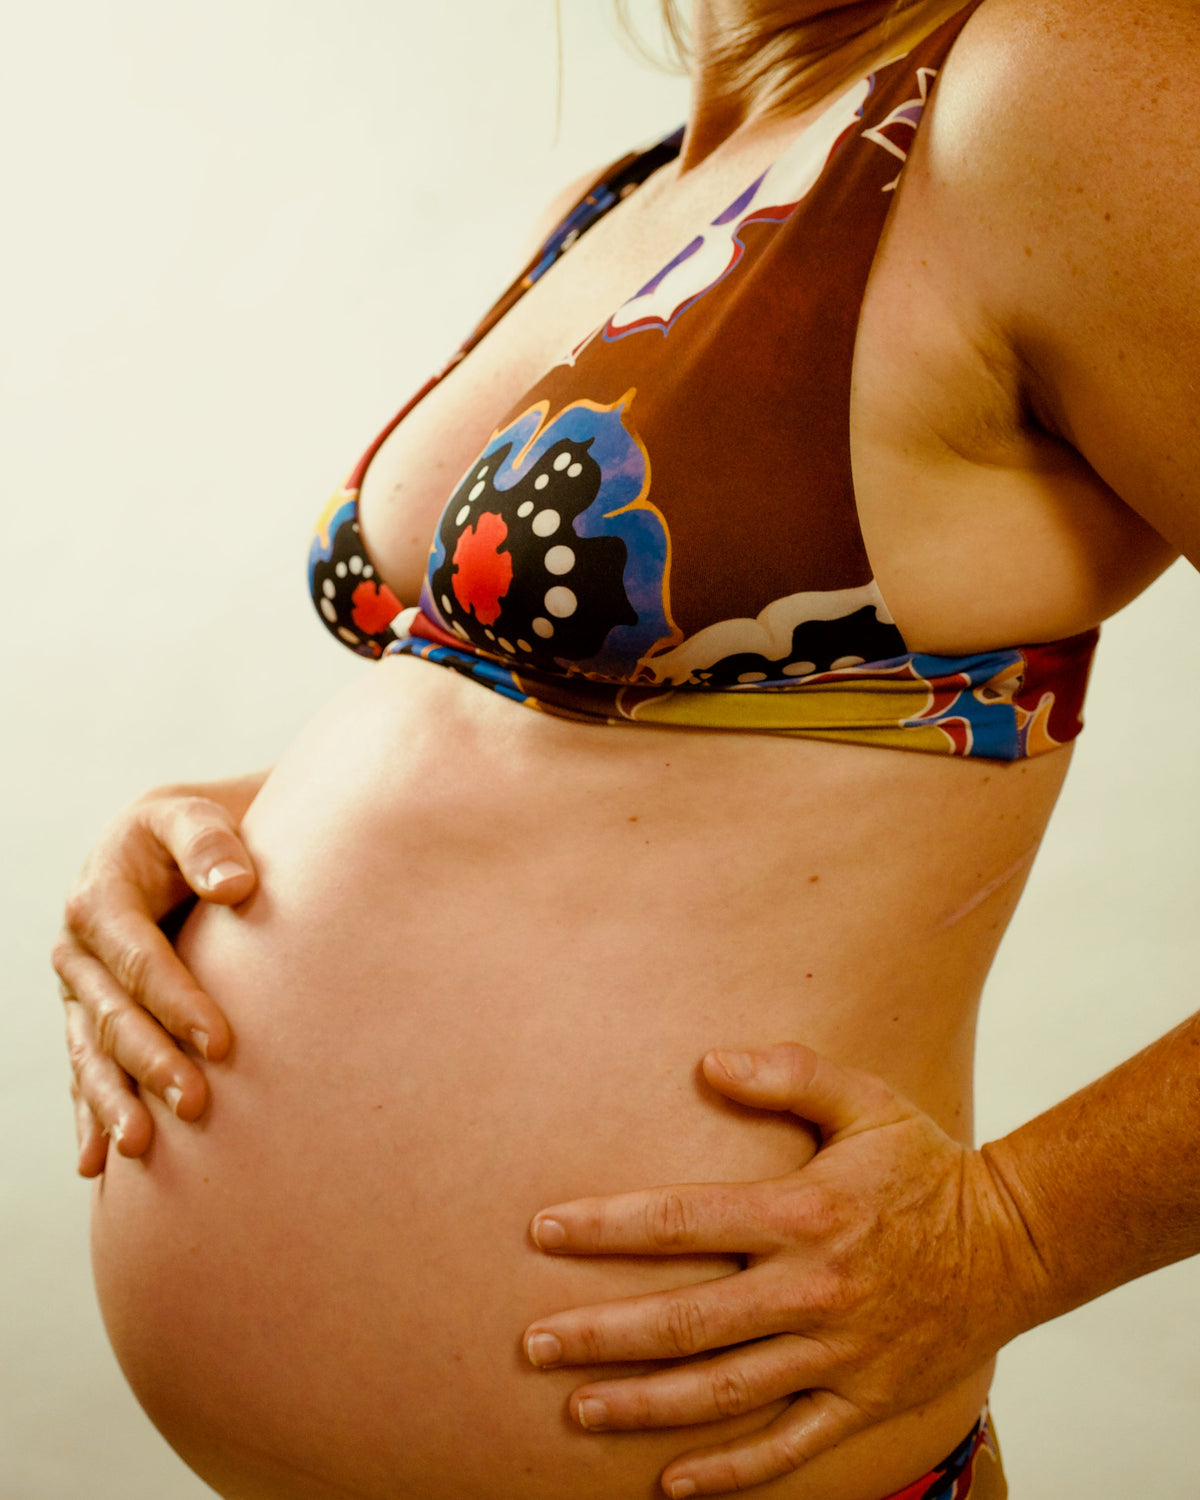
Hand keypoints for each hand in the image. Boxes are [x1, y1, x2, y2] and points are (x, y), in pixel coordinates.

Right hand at [52, 776, 264, 1175]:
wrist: (184, 840)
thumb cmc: (202, 828)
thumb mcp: (198, 814)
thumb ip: (211, 842)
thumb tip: (234, 886)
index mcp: (100, 897)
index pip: (139, 959)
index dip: (178, 1002)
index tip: (223, 1042)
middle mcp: (81, 948)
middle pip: (113, 1015)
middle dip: (151, 1063)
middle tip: (196, 1104)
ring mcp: (81, 987)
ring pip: (93, 1052)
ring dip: (114, 1102)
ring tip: (141, 1148)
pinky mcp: (91, 1015)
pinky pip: (86, 1069)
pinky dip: (90, 1114)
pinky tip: (96, 1162)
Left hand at [523, 1043, 1041, 1497]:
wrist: (1014, 1245)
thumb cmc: (926, 1167)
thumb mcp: (867, 1101)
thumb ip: (790, 1074)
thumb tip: (709, 1062)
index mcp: (802, 1214)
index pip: (684, 1220)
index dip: (609, 1227)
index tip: (545, 1231)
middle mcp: (811, 1290)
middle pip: (687, 1322)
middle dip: (602, 1333)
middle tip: (535, 1342)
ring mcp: (836, 1353)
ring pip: (724, 1391)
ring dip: (645, 1405)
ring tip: (579, 1409)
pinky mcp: (861, 1398)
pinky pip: (788, 1446)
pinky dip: (730, 1472)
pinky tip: (672, 1482)